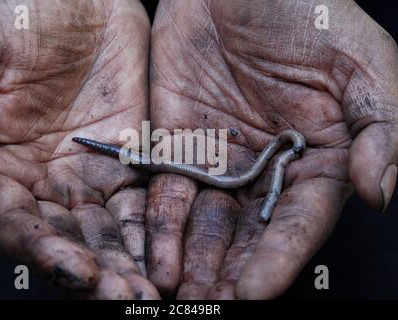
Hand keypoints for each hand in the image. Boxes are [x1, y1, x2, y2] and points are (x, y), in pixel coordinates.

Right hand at [0, 0, 158, 298]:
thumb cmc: (13, 11)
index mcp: (0, 169)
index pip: (19, 226)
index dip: (45, 252)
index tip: (76, 272)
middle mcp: (47, 181)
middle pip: (72, 240)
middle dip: (100, 272)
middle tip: (130, 299)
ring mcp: (93, 171)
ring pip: (113, 229)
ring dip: (133, 261)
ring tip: (153, 291)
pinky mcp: (133, 155)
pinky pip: (147, 198)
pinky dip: (159, 228)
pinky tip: (173, 252)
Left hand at [147, 0, 397, 298]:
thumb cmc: (309, 15)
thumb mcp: (362, 66)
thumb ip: (382, 131)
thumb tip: (379, 194)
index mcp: (314, 160)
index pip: (297, 222)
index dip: (278, 259)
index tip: (255, 293)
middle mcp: (263, 170)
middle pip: (246, 234)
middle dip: (227, 272)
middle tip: (207, 306)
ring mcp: (217, 160)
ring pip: (202, 222)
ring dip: (189, 260)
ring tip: (175, 295)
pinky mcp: (175, 143)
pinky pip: (164, 189)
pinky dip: (158, 223)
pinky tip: (151, 254)